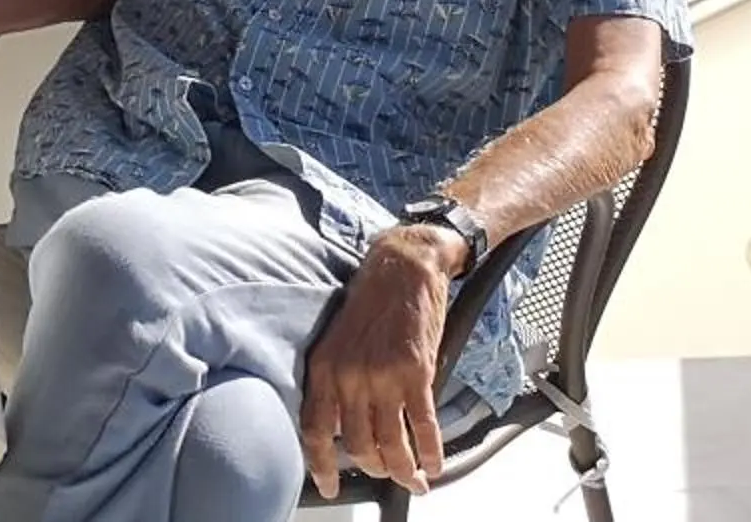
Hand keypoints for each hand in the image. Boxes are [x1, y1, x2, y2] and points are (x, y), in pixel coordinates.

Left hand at [300, 225, 460, 497]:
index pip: (315, 429)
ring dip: (405, 470)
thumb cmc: (369, 299)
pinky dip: (431, 452)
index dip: (321, 465)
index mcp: (324, 366)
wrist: (402, 265)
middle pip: (357, 445)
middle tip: (387, 476)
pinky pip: (423, 426)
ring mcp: (383, 375)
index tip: (328, 485)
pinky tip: (435, 463)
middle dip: (374, 469)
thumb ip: (335, 379)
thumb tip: (340, 424)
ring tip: (415, 480)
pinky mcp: (416, 371)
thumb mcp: (337, 338)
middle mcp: (349, 374)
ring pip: (391, 444)